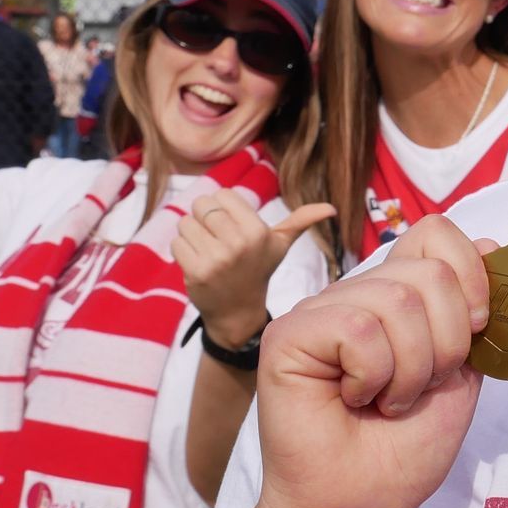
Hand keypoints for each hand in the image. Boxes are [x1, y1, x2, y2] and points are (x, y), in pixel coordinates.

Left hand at [175, 191, 336, 347]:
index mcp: (258, 231)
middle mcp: (238, 244)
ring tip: (207, 250)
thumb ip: (301, 221)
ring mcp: (216, 259)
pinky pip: (176, 243)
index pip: (222, 195)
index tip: (230, 225)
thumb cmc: (258, 269)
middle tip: (216, 238)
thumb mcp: (280, 245)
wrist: (239, 312)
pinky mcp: (196, 272)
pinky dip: (182, 250)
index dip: (222, 207)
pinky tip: (198, 262)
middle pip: (202, 205)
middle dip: (204, 218)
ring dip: (191, 234)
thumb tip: (331, 208)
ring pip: (185, 223)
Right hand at [254, 216, 495, 507]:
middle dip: (447, 345)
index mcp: (397, 294)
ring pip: (398, 301)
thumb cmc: (403, 448)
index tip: (477, 328)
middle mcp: (357, 293)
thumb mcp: (461, 374)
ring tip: (387, 401)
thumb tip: (489, 245)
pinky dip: (373, 375)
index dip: (471, 273)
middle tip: (420, 389)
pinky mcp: (290, 333)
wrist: (361, 506)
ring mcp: (321, 309)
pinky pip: (358, 330)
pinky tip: (355, 399)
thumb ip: (473, 315)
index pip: (436, 233)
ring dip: (411, 370)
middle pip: (430, 273)